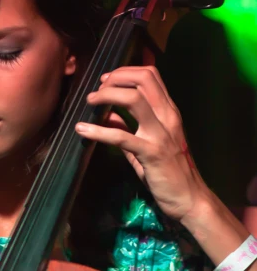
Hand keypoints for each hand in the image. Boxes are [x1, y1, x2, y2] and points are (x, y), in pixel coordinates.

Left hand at [75, 65, 208, 221]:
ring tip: (90, 102)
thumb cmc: (168, 173)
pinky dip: (99, 131)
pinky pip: (121, 136)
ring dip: (108, 95)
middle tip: (97, 90)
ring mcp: (160, 133)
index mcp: (168, 112)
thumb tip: (107, 114)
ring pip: (134, 98)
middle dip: (116, 77)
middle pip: (143, 79)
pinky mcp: (150, 152)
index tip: (106, 80)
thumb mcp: (146, 145)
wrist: (188, 198)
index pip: (150, 76)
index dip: (125, 72)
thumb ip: (128, 127)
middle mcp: (167, 117)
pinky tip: (82, 130)